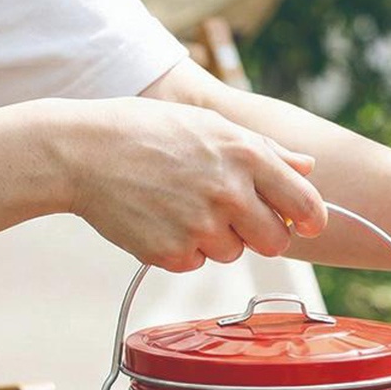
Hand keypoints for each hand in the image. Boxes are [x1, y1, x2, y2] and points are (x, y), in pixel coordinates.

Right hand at [60, 97, 327, 270]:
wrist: (80, 151)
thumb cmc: (148, 132)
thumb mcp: (211, 126)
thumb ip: (266, 151)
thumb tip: (308, 168)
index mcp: (246, 156)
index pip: (304, 205)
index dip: (311, 220)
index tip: (307, 225)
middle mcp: (229, 192)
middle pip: (276, 242)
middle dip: (262, 234)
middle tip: (235, 217)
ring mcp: (200, 225)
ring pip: (233, 254)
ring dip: (216, 239)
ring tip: (182, 205)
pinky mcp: (171, 252)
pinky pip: (196, 263)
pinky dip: (182, 248)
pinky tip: (160, 218)